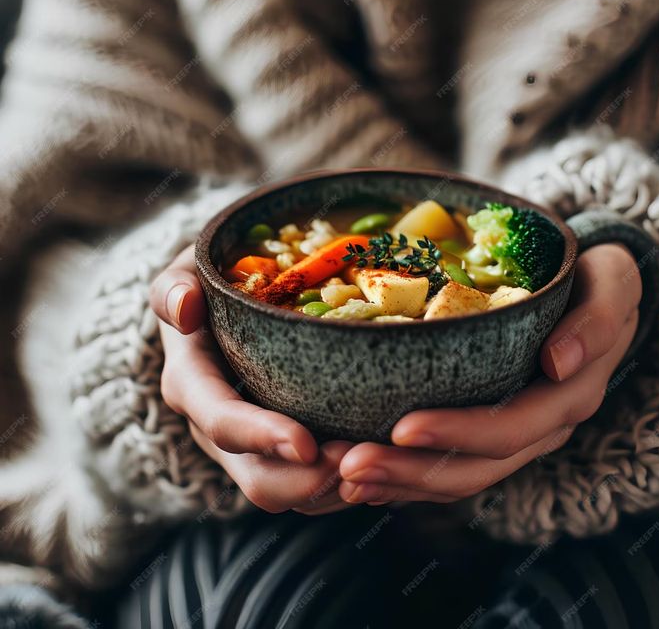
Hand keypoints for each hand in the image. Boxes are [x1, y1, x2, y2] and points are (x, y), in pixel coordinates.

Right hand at [150, 244, 353, 514]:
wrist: (222, 305)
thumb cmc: (211, 283)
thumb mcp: (187, 273)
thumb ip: (174, 287)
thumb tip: (184, 308)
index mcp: (192, 385)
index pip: (222, 421)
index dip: (261, 437)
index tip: (306, 444)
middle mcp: (217, 427)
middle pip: (258, 479)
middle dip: (308, 482)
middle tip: (361, 461)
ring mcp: (250, 445)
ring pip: (289, 493)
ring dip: (333, 488)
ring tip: (377, 463)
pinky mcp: (278, 452)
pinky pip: (308, 487)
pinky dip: (341, 484)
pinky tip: (376, 461)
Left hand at [338, 244, 641, 504]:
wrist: (597, 297)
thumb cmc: (596, 282)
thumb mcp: (614, 284)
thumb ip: (599, 319)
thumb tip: (559, 363)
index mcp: (566, 398)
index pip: (508, 429)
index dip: (456, 434)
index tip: (401, 429)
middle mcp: (539, 428)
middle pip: (472, 468)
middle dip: (408, 472)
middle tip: (346, 466)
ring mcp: (513, 435)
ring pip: (455, 478)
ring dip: (396, 483)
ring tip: (340, 475)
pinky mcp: (489, 432)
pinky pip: (447, 467)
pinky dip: (403, 477)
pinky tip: (359, 477)